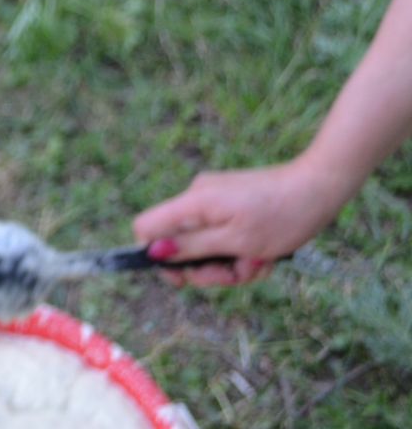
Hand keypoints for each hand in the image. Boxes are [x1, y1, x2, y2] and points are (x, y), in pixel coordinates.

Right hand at [132, 157, 348, 286]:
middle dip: (207, 266)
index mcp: (193, 204)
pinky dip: (240, 250)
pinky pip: (223, 234)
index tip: (184, 277)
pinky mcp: (231, 202)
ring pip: (207, 243)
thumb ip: (194, 247)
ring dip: (230, 262)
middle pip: (180, 242)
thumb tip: (154, 252)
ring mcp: (215, 199)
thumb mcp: (238, 242)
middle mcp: (197, 198)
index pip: (147, 227)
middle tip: (236, 275)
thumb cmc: (282, 216)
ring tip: (259, 262)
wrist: (320, 188)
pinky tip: (265, 254)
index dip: (156, 256)